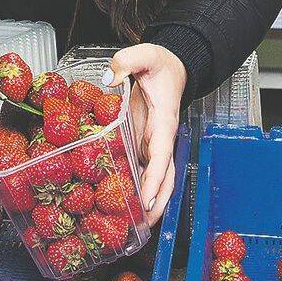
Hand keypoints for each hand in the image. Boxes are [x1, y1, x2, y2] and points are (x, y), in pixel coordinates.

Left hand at [106, 43, 185, 224]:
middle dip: (158, 202)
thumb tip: (108, 77)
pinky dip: (139, 189)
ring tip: (135, 226)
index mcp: (164, 120)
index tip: (148, 200)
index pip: (161, 155)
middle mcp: (162, 137)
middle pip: (166, 177)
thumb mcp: (144, 54)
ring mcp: (155, 143)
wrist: (172, 66)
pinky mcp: (146, 144)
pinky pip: (144, 170)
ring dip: (150, 202)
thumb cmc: (161, 63)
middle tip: (143, 225)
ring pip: (157, 179)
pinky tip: (125, 204)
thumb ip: (126, 61)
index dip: (155, 179)